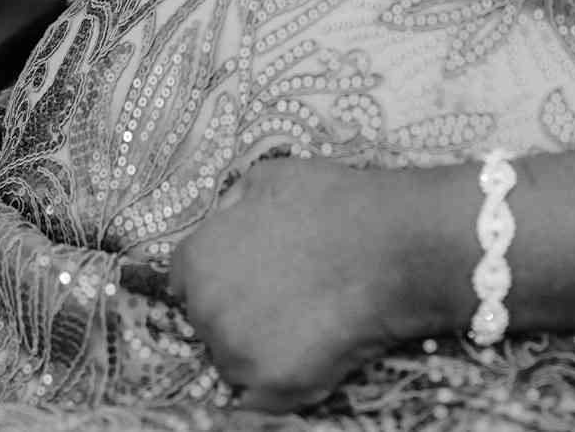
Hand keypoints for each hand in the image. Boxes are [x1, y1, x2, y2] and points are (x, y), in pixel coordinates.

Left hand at [167, 158, 462, 413]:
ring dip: (258, 348)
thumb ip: (231, 204)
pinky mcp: (272, 386)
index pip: (183, 282)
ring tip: (305, 320)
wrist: (391, 245)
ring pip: (234, 361)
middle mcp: (206, 309)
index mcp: (199, 258)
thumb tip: (220, 221)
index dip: (217, 277)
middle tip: (283, 295)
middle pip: (208, 323)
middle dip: (237, 311)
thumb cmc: (333, 202)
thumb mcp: (269, 177)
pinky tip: (310, 353)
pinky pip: (261, 398)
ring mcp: (238, 353)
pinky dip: (280, 384)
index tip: (245, 276)